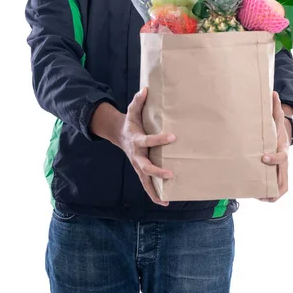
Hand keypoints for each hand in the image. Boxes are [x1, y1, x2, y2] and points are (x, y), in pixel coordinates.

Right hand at [119, 87, 175, 206]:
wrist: (119, 135)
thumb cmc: (130, 122)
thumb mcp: (132, 110)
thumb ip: (138, 101)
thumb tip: (146, 89)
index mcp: (136, 140)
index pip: (148, 140)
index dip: (160, 139)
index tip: (173, 137)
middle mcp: (136, 155)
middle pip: (145, 166)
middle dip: (157, 171)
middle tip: (170, 174)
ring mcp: (137, 165)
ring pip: (145, 180)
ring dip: (155, 190)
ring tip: (166, 200)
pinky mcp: (140, 171)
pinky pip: (146, 185)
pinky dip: (153, 194)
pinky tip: (164, 202)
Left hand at [258, 91, 290, 202]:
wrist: (282, 139)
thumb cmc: (275, 131)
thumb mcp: (275, 119)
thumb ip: (273, 108)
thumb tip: (272, 91)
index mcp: (282, 149)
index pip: (281, 157)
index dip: (273, 158)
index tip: (263, 158)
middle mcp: (284, 163)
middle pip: (284, 179)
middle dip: (274, 185)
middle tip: (261, 191)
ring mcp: (282, 171)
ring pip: (282, 187)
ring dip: (271, 195)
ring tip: (259, 197)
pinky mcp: (278, 176)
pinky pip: (278, 190)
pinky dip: (270, 196)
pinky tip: (258, 196)